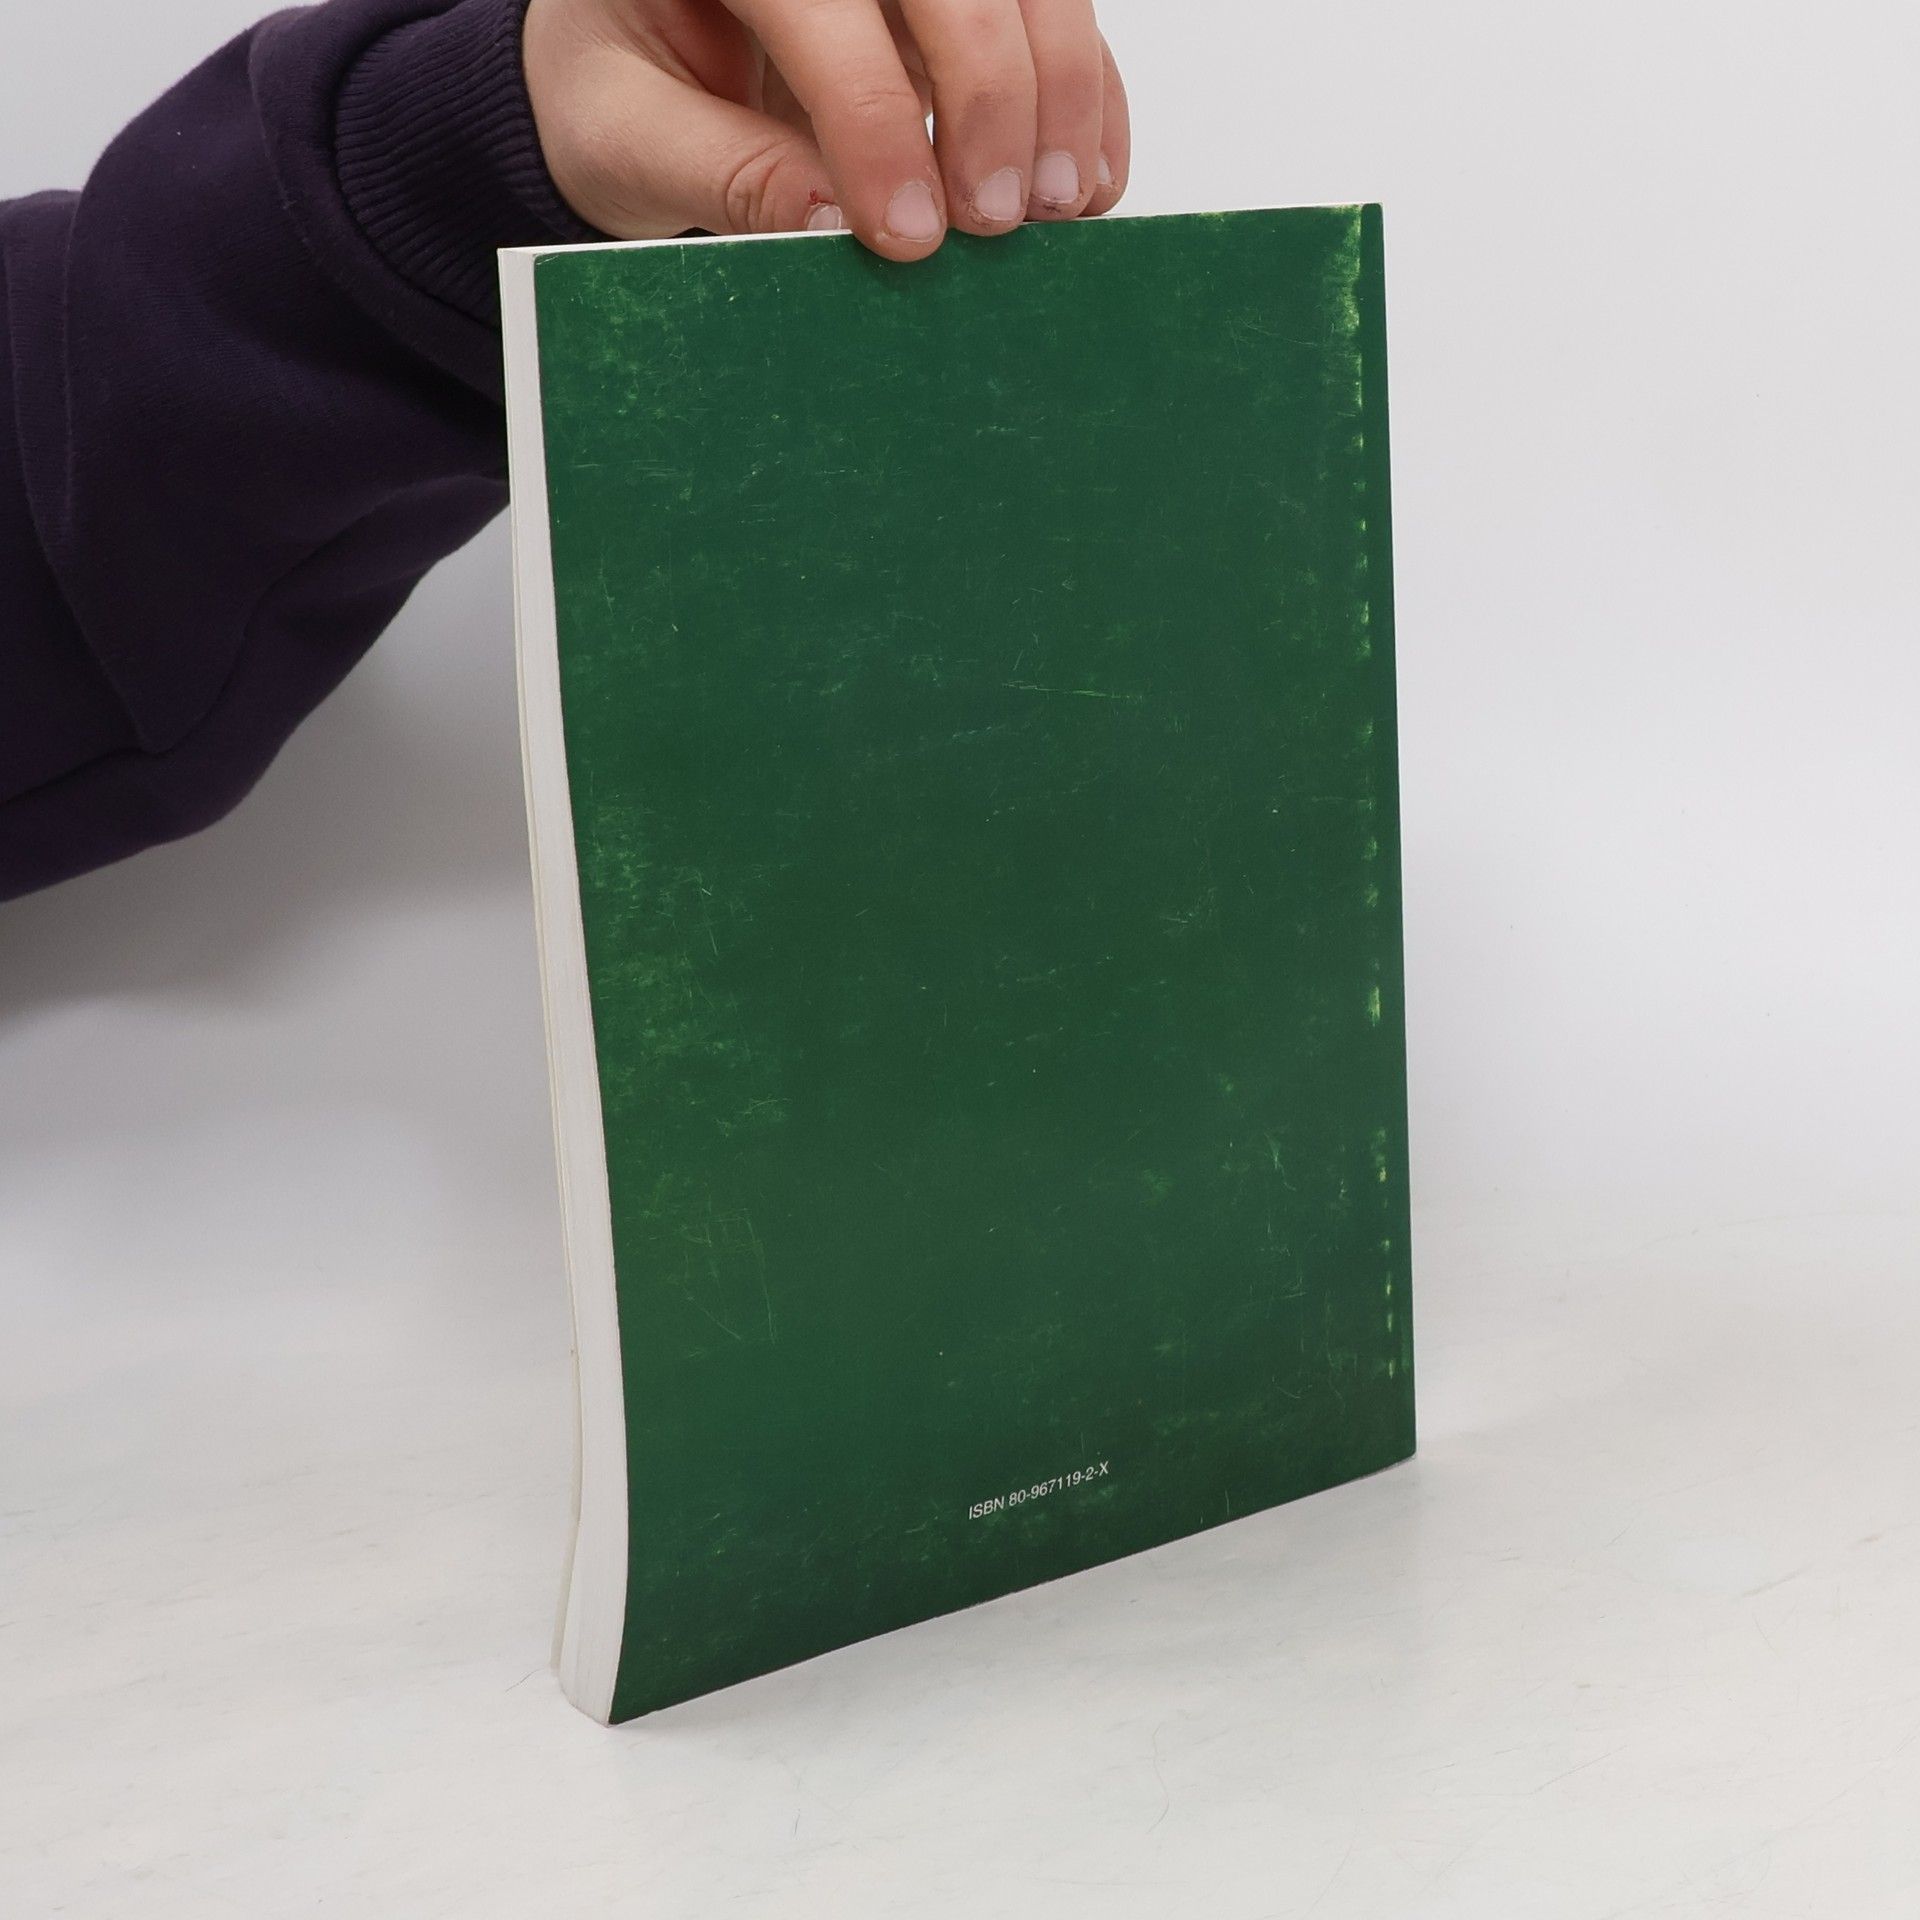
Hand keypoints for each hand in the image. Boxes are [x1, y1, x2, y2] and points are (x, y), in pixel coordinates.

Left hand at [522, 0, 1128, 261]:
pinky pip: (1054, 19)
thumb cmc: (620, 90)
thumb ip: (723, 176)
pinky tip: (1086, 181)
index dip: (876, 121)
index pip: (824, 8)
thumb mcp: (626, 140)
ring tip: (1059, 207)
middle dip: (992, 98)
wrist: (640, 60)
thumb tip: (836, 222)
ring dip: (1062, 93)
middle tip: (997, 222)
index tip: (910, 235)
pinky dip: (1087, 98)